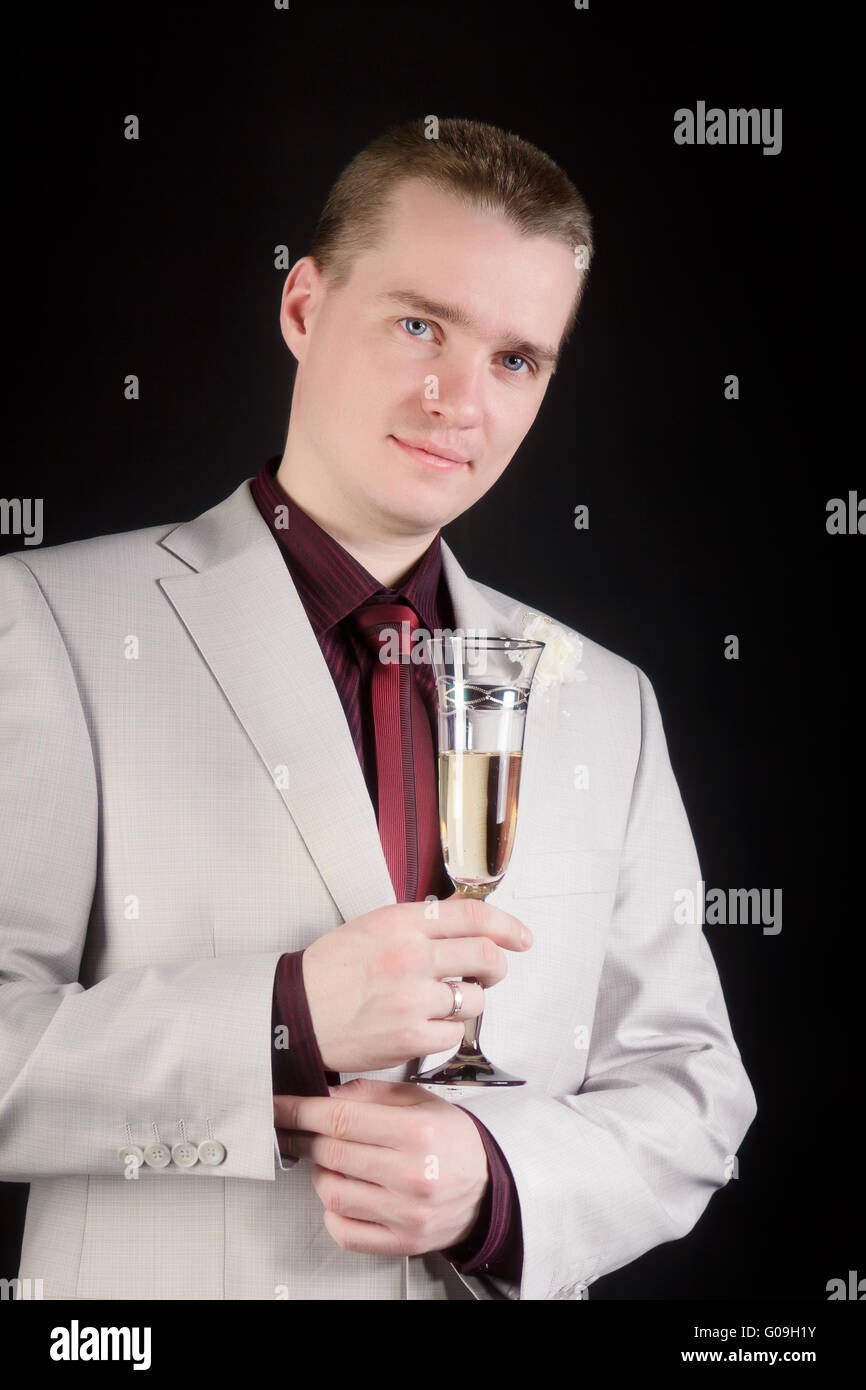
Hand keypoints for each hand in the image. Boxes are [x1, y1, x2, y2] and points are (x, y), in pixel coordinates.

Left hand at [274, 1077, 488, 1255]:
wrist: (489, 1186)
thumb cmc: (453, 1140)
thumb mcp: (420, 1101)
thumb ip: (371, 1094)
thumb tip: (324, 1093)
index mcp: (417, 1132)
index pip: (342, 1119)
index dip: (301, 1111)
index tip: (280, 1107)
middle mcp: (412, 1175)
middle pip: (332, 1154)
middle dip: (304, 1138)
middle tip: (297, 1130)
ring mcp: (406, 1214)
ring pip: (333, 1193)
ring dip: (320, 1174)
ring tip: (331, 1162)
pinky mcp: (402, 1242)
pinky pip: (345, 1232)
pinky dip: (332, 1212)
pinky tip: (342, 1194)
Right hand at [301, 894, 532, 1072]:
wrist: (295, 1013)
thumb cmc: (331, 970)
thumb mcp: (374, 927)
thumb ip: (422, 922)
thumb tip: (467, 918)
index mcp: (402, 922)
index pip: (474, 916)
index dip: (507, 926)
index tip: (521, 937)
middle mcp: (411, 956)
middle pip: (487, 957)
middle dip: (496, 967)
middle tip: (487, 973)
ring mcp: (412, 998)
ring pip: (475, 999)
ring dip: (467, 1002)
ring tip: (440, 1002)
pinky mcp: (410, 1037)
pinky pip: (454, 1033)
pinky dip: (445, 1031)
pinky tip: (422, 1024)